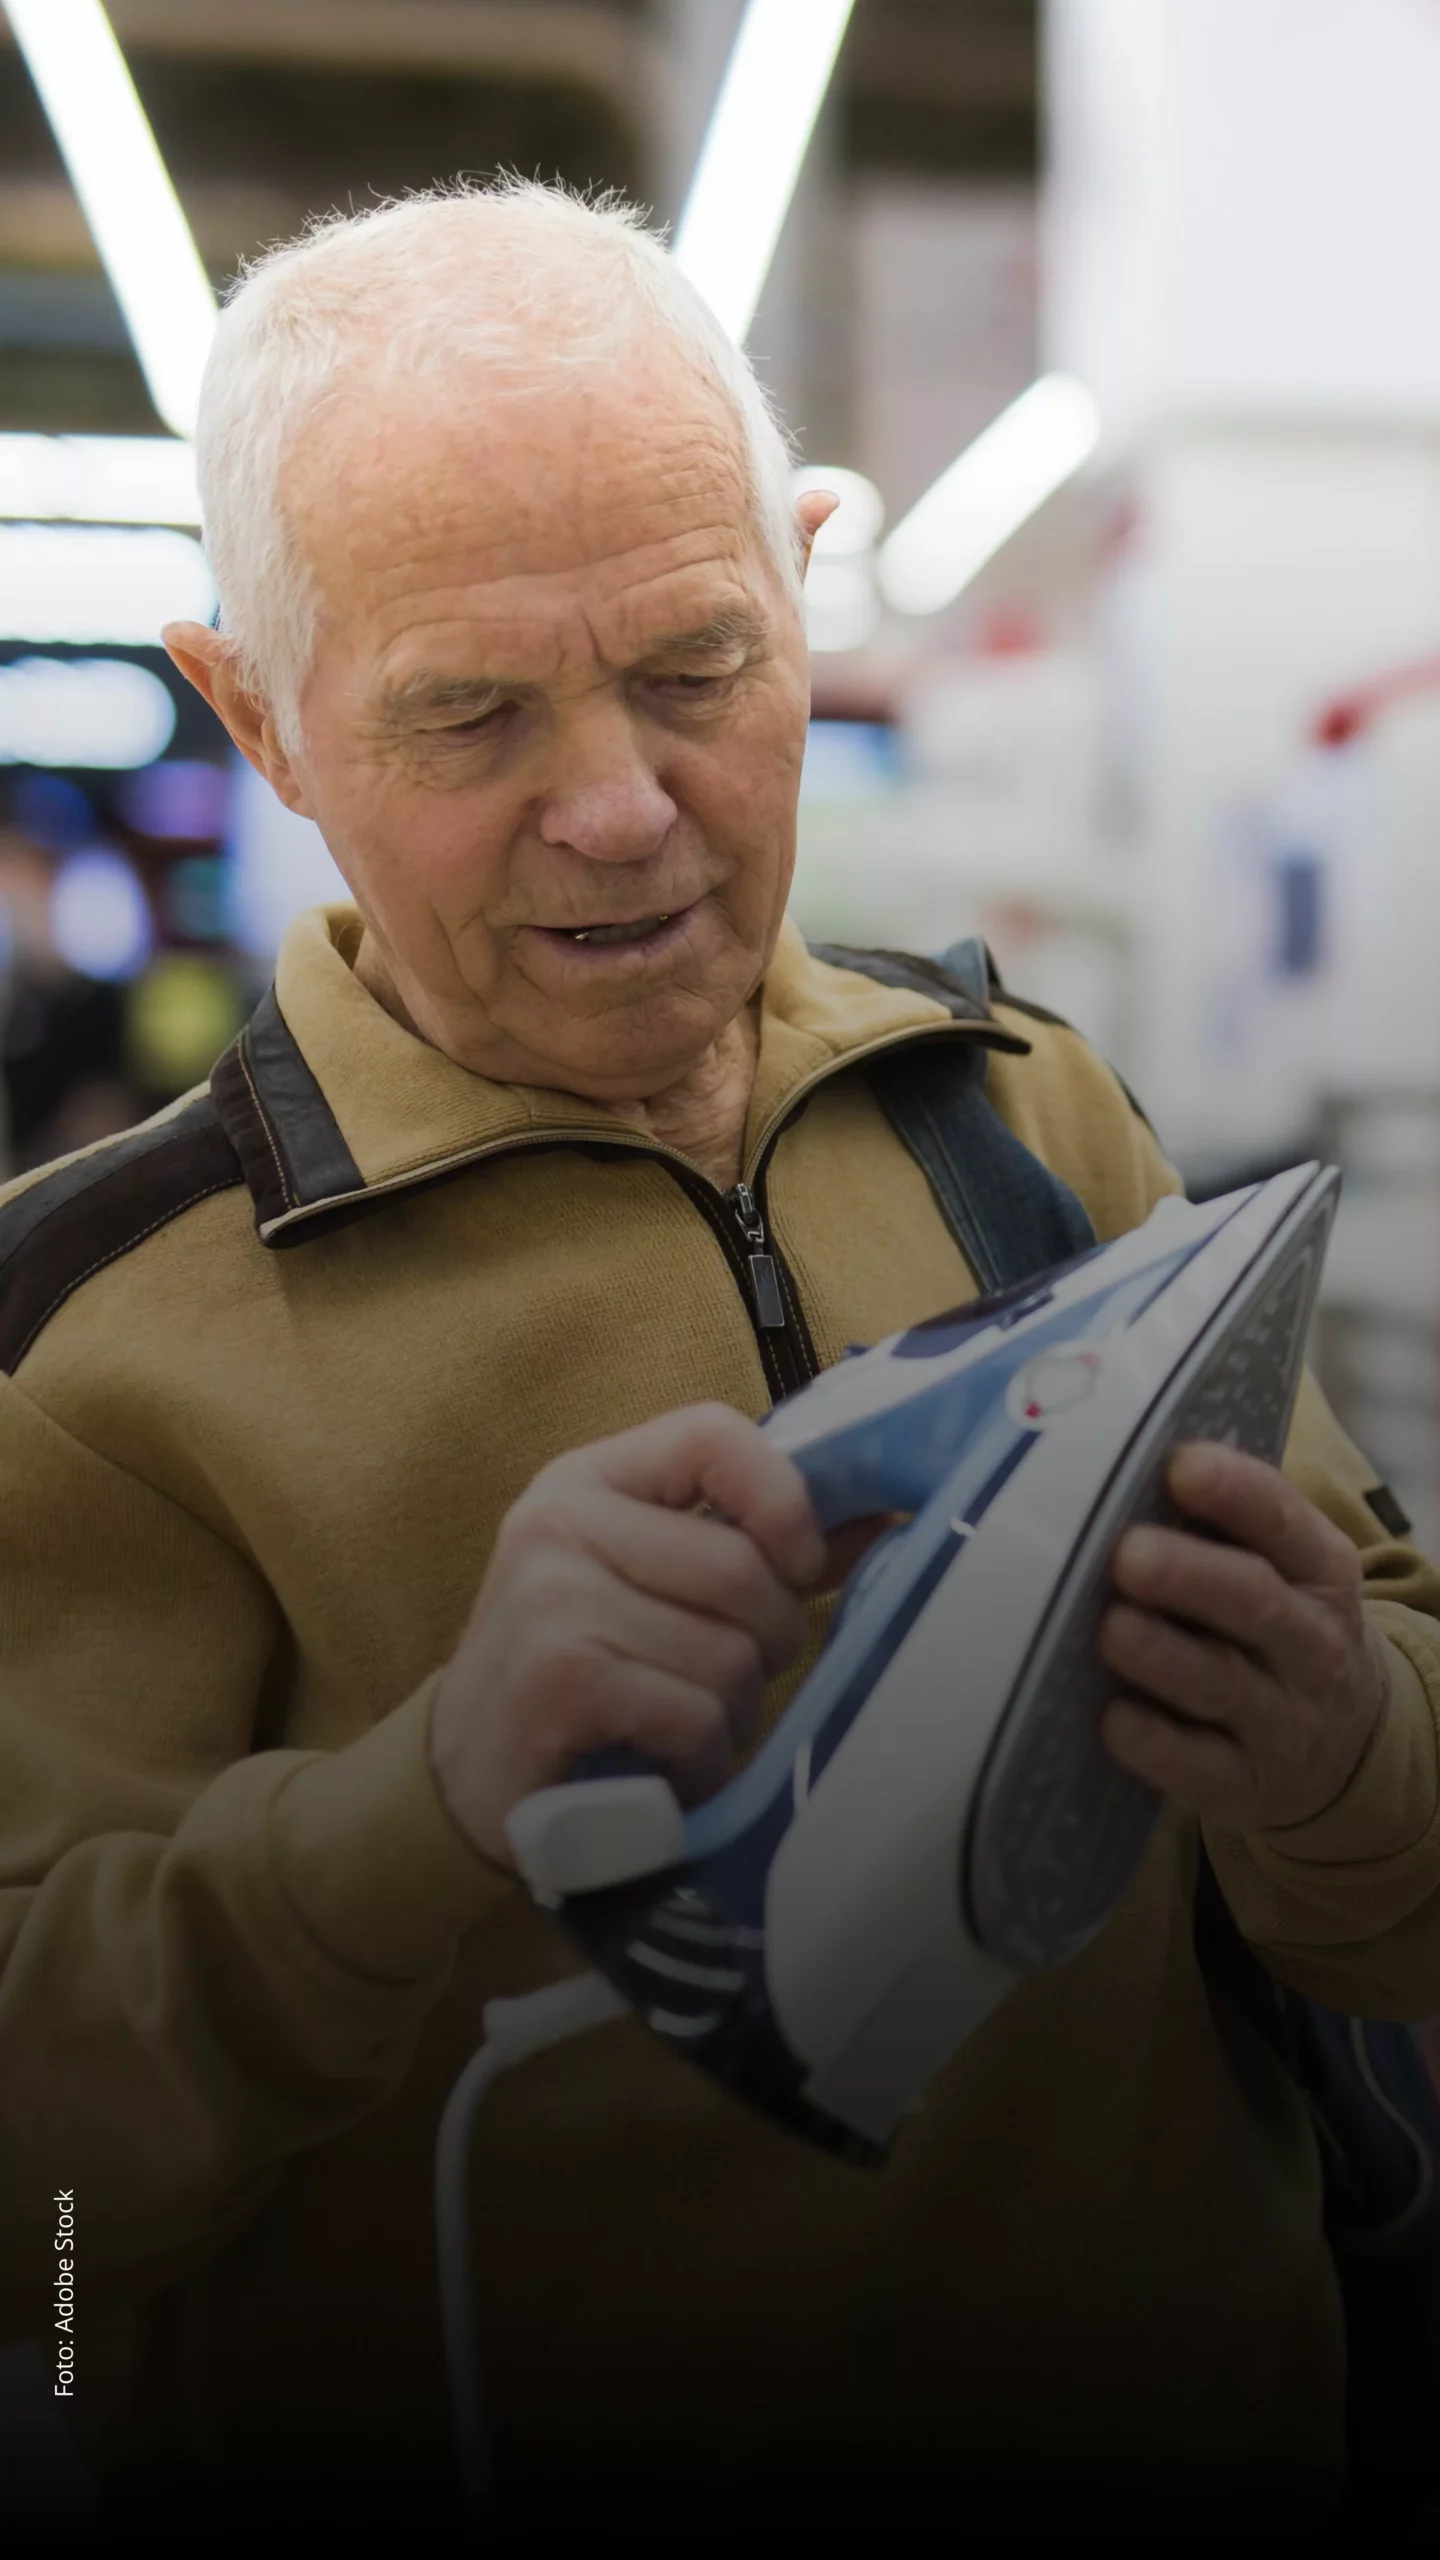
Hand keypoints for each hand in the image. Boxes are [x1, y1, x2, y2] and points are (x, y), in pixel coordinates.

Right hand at [430, 1404, 826, 1867]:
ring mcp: (552, 1598)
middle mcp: (560, 1522)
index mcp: (588, 1480)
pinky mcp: (560, 1679)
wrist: (463, 1778)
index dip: (783, 1498)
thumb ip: (750, 1545)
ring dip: (733, 1716)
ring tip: (688, 1733)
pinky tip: (665, 1767)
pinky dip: (702, 1759)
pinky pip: (695, 1714)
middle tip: (728, 1685)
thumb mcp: (647, 1584)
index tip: (803, 1565)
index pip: (713, 1433)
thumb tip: (878, 1514)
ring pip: (728, 1652)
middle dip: (766, 1643)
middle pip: (741, 1566)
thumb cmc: (577, 1672)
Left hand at [1098, 1443, 1387, 1830]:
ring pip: (1221, 1683)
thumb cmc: (1277, 1626)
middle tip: (1128, 1554)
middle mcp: (1310, 1642)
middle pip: (1252, 1601)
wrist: (1347, 1745)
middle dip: (1189, 1575)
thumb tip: (1116, 1463)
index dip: (1235, 1492)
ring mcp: (1283, 1718)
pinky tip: (1115, 1720)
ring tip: (1113, 1629)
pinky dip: (1156, 1746)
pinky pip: (1200, 1767)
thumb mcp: (1282, 1569)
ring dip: (1164, 1655)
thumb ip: (1222, 1524)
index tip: (1180, 1467)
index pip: (1281, 1521)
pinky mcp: (1246, 1783)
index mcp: (1318, 1569)